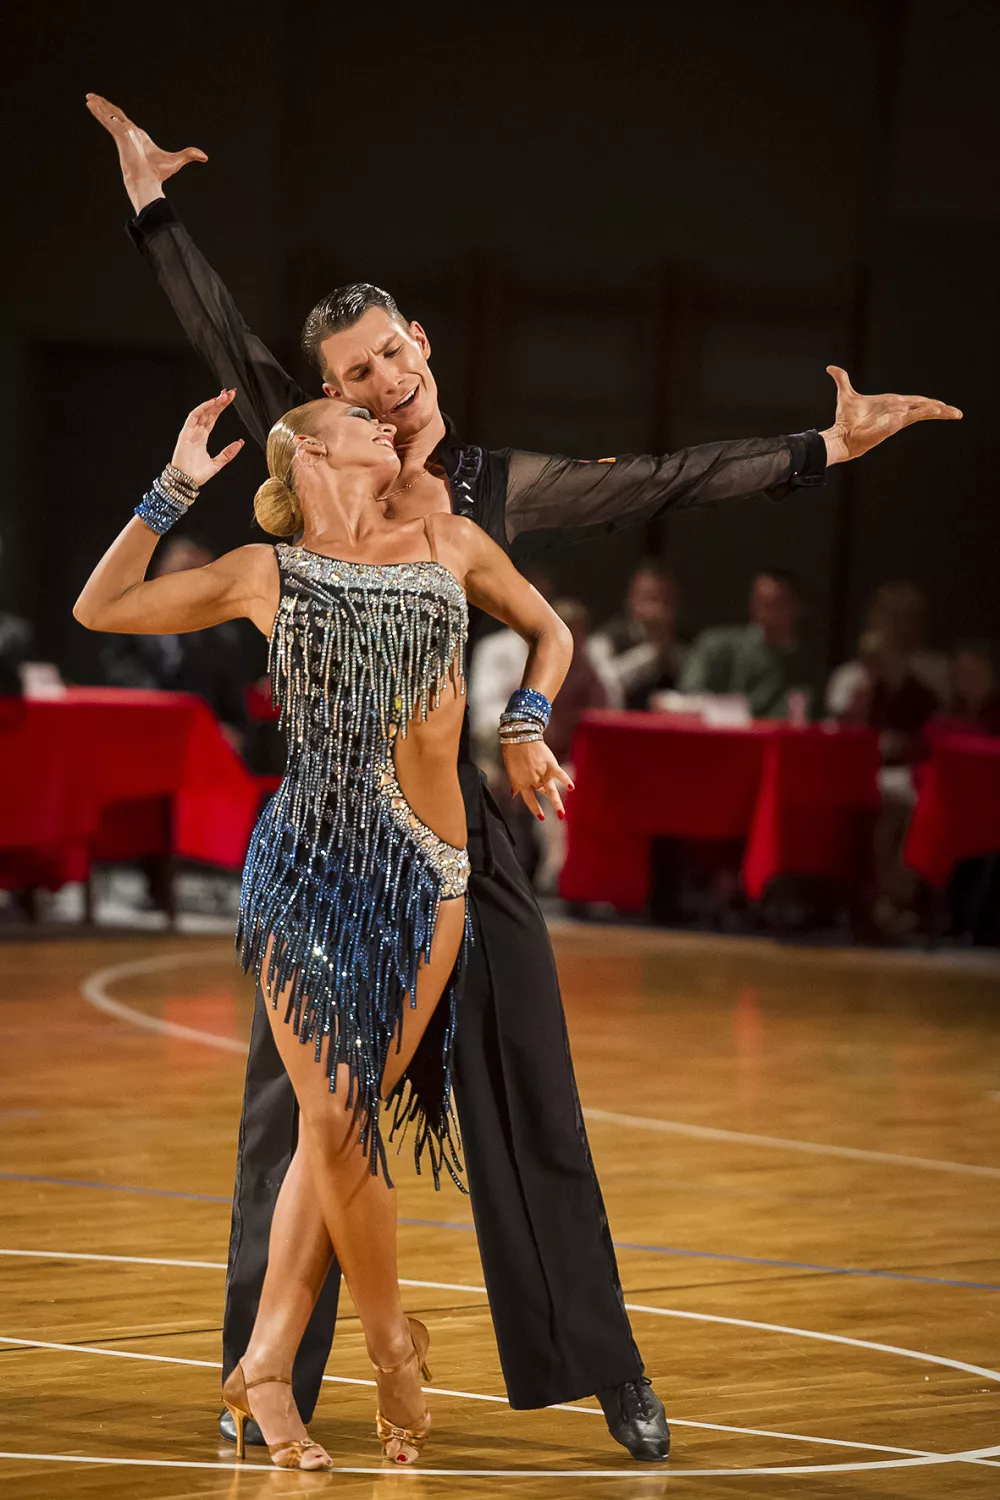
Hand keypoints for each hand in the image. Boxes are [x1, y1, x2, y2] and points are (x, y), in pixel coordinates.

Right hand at [85, 93, 206, 213]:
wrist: (147, 180)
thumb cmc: (158, 173)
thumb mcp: (177, 160)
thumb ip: (189, 155)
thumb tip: (205, 157)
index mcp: (138, 137)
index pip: (125, 122)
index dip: (117, 115)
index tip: (110, 111)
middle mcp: (129, 133)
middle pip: (115, 115)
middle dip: (104, 106)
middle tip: (93, 98)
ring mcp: (123, 133)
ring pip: (109, 116)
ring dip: (99, 106)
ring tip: (88, 98)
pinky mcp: (119, 135)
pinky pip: (107, 120)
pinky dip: (99, 112)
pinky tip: (90, 104)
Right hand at [171, 390, 243, 486]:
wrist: (186, 482)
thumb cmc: (197, 475)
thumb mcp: (218, 463)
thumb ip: (228, 453)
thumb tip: (240, 442)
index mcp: (202, 437)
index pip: (213, 418)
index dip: (221, 408)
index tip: (230, 399)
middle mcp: (196, 432)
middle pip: (209, 412)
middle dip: (219, 402)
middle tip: (230, 392)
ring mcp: (190, 431)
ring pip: (202, 412)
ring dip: (213, 403)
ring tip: (224, 396)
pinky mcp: (185, 433)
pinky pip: (193, 417)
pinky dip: (202, 408)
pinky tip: (211, 403)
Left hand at [502, 740, 573, 820]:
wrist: (519, 736)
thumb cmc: (513, 752)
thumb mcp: (511, 769)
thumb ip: (515, 783)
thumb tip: (513, 794)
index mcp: (521, 782)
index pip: (529, 799)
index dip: (535, 809)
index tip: (542, 817)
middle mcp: (532, 780)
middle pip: (542, 792)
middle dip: (551, 803)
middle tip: (560, 817)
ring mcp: (541, 773)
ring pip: (550, 790)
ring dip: (556, 803)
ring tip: (562, 814)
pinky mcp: (550, 764)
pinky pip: (559, 774)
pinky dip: (565, 780)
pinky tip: (571, 787)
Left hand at [821, 366, 961, 464]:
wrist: (840, 435)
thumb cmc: (845, 419)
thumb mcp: (845, 394)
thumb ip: (842, 380)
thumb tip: (831, 368)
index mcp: (891, 403)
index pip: (914, 401)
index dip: (927, 402)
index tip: (941, 404)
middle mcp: (896, 410)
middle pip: (923, 407)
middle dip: (940, 408)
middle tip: (956, 412)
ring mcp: (896, 418)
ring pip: (922, 412)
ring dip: (938, 411)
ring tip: (953, 412)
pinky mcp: (893, 424)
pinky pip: (912, 416)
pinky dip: (924, 412)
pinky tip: (937, 410)